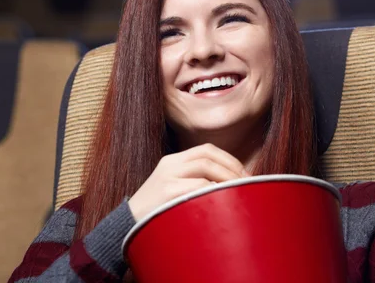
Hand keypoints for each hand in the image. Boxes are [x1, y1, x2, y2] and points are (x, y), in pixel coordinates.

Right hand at [128, 143, 248, 220]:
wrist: (128, 224)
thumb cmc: (158, 209)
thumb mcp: (174, 187)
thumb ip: (195, 179)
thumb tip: (230, 183)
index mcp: (174, 160)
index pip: (207, 150)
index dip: (229, 159)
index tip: (244, 174)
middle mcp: (170, 163)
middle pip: (208, 155)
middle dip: (232, 166)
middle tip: (246, 183)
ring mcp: (167, 176)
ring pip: (205, 166)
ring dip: (226, 177)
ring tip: (237, 190)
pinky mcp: (167, 191)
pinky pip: (197, 186)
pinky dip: (213, 190)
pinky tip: (221, 199)